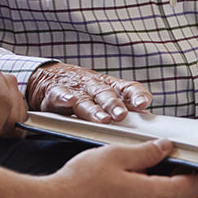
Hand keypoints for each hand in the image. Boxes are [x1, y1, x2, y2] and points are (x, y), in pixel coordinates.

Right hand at [27, 62, 152, 122]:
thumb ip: (124, 105)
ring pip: (86, 99)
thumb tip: (147, 119)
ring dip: (94, 109)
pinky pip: (59, 94)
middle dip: (114, 105)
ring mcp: (75, 89)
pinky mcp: (55, 92)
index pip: (126, 87)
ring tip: (102, 119)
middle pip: (106, 94)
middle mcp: (94, 86)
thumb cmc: (85, 90)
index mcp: (109, 86)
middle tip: (121, 115)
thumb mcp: (105, 94)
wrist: (51, 77)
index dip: (135, 95)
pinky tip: (69, 101)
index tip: (144, 103)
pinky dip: (64, 97)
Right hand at [47, 139, 197, 197]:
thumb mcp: (117, 155)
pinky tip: (148, 177)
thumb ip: (146, 152)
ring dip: (174, 185)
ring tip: (176, 167)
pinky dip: (157, 190)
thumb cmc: (81, 183)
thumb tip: (166, 147)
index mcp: (151, 195)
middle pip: (180, 196)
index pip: (192, 188)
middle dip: (194, 182)